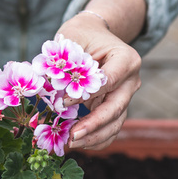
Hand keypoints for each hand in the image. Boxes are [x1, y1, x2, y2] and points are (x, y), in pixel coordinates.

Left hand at [59, 8, 141, 150]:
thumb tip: (46, 88)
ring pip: (115, 123)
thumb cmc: (82, 34)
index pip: (108, 81)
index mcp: (126, 59)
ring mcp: (125, 96)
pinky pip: (110, 129)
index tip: (63, 103)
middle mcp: (131, 80)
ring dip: (94, 137)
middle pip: (115, 108)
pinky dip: (96, 139)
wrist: (95, 34)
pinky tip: (78, 144)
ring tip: (71, 144)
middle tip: (72, 137)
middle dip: (93, 125)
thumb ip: (64, 62)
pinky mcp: (117, 107)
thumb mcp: (72, 39)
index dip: (86, 95)